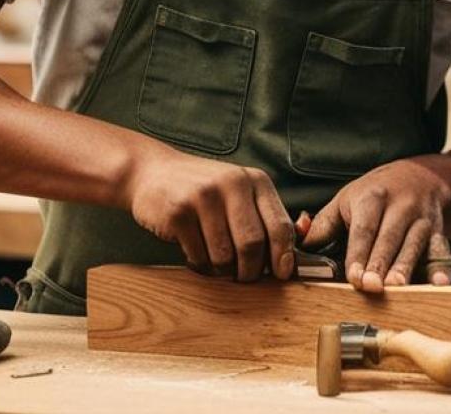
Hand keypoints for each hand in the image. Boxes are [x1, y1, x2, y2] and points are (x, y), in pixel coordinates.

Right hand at [123, 146, 295, 281]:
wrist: (152, 172)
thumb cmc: (204, 190)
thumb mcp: (241, 192)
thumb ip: (267, 216)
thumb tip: (297, 248)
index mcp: (256, 180)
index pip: (280, 226)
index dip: (283, 256)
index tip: (281, 275)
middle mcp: (232, 184)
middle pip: (252, 244)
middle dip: (251, 270)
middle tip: (244, 277)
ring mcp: (204, 197)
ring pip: (224, 255)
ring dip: (222, 270)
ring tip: (217, 263)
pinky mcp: (178, 213)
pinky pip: (198, 256)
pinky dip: (200, 265)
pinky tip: (196, 254)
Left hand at [299, 158, 450, 290]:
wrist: (419, 176)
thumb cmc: (375, 194)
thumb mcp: (347, 200)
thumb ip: (322, 224)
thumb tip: (298, 243)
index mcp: (372, 197)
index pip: (364, 228)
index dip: (359, 252)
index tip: (353, 276)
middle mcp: (400, 205)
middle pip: (390, 237)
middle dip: (381, 263)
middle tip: (372, 287)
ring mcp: (422, 218)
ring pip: (415, 244)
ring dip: (407, 267)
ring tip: (398, 288)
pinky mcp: (438, 230)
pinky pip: (440, 249)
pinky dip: (442, 268)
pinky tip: (440, 284)